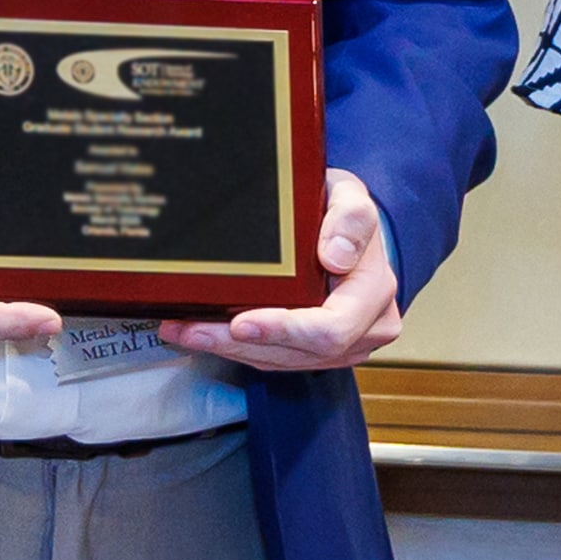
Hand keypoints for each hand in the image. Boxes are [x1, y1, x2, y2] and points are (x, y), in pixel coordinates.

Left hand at [160, 168, 400, 371]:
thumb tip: (336, 255)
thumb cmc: (345, 214)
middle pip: (299, 354)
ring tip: (186, 332)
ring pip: (282, 361)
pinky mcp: (317, 351)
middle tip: (194, 330)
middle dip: (240, 345)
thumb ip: (351, 218)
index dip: (284, 330)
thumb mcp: (351, 198)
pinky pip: (276, 358)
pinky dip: (238, 349)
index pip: (331, 328)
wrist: (351, 231)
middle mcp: (364, 329)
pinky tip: (204, 334)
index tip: (241, 323)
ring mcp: (343, 346)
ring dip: (230, 350)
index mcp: (373, 294)